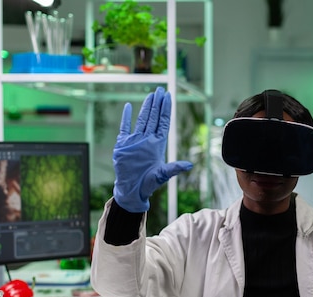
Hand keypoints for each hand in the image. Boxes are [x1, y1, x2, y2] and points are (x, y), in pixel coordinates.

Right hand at [113, 87, 192, 212]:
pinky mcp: (123, 145)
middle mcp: (147, 140)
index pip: (163, 122)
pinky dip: (126, 117)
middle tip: (161, 89)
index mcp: (157, 144)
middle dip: (157, 103)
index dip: (166, 109)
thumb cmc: (148, 184)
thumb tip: (189, 165)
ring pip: (142, 119)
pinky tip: (128, 107)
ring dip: (146, 107)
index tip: (168, 96)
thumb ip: (174, 168)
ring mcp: (135, 141)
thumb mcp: (162, 175)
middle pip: (153, 117)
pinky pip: (125, 128)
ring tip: (151, 95)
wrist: (132, 190)